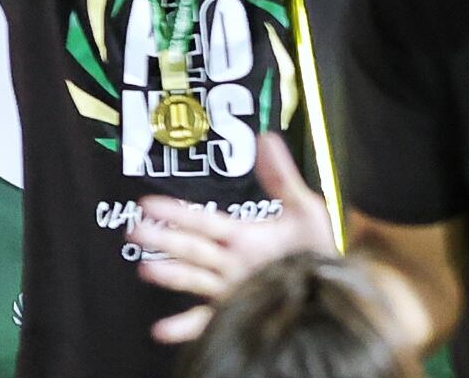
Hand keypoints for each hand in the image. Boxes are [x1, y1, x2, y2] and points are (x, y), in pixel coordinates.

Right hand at [139, 135, 338, 341]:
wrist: (333, 295)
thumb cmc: (316, 254)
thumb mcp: (304, 211)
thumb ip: (281, 178)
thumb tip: (267, 137)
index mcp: (240, 238)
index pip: (202, 222)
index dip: (176, 212)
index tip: (147, 203)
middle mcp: (229, 264)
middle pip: (191, 249)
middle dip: (163, 239)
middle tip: (135, 231)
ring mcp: (230, 291)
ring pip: (194, 280)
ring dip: (171, 275)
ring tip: (147, 270)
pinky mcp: (235, 316)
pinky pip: (205, 323)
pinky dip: (182, 328)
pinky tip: (160, 331)